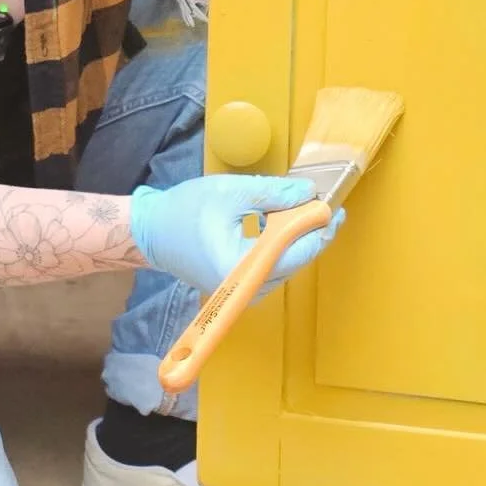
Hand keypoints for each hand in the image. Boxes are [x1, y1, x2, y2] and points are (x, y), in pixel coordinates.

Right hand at [128, 173, 344, 295]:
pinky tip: (285, 225)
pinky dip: (283, 247)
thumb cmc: (185, 210)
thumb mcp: (231, 192)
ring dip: (298, 240)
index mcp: (240, 268)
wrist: (151, 231)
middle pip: (293, 263)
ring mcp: (242, 292)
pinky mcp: (239, 288)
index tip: (333, 207)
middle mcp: (244, 290)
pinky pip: (272, 268)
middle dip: (310, 233)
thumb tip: (309, 195)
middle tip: (322, 204)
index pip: (294, 253)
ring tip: (305, 211)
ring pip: (285, 267)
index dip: (318, 229)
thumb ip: (273, 194)